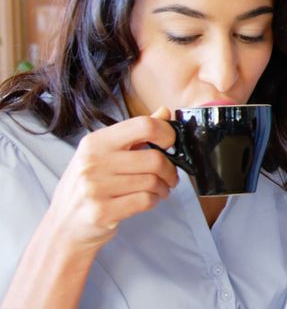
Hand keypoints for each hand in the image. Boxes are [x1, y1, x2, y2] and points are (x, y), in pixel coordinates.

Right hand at [45, 107, 180, 251]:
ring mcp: (94, 188)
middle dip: (170, 170)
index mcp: (95, 142)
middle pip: (154, 158)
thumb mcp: (104, 154)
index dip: (166, 133)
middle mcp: (92, 162)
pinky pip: (145, 200)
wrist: (64, 225)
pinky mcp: (101, 212)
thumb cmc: (88, 186)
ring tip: (159, 190)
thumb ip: (136, 133)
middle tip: (170, 176)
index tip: (171, 144)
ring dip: (163, 187)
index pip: (143, 125)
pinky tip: (148, 200)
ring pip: (152, 181)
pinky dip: (154, 200)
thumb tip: (164, 112)